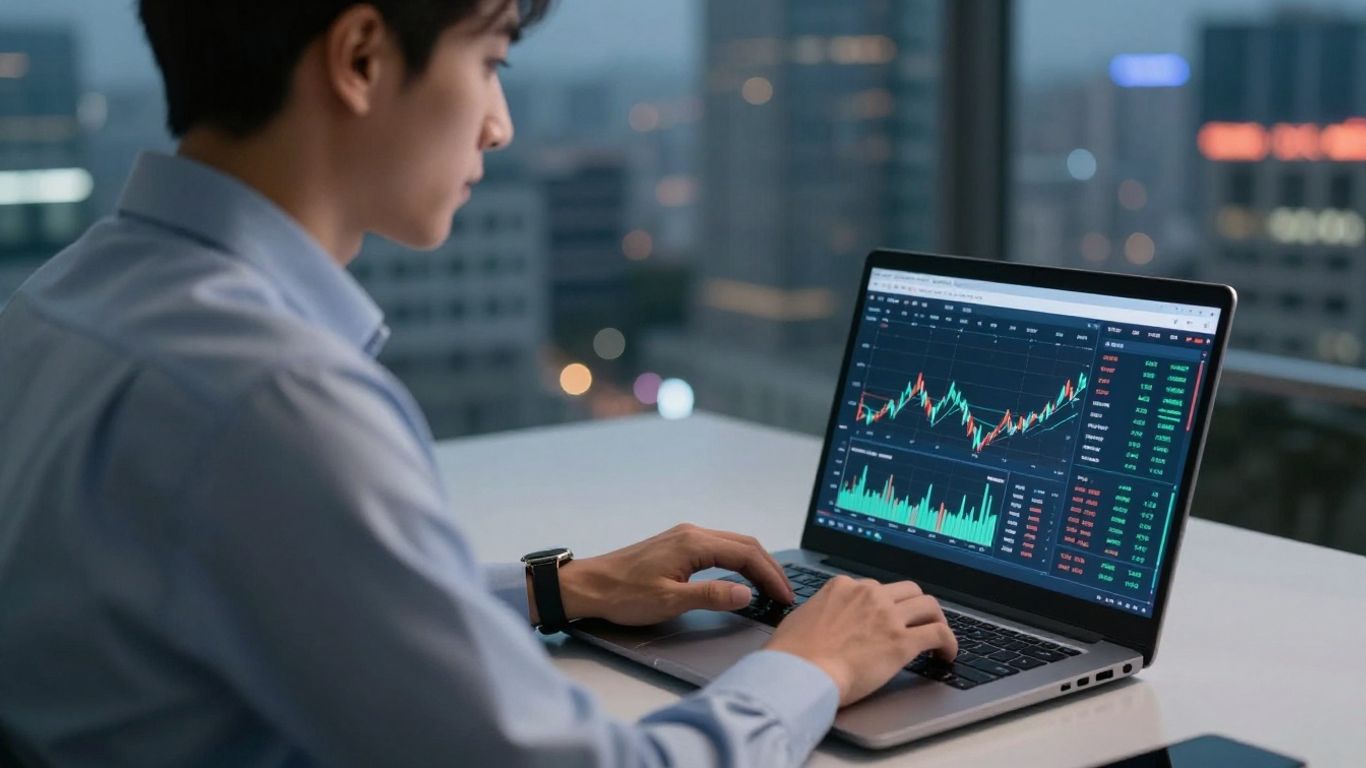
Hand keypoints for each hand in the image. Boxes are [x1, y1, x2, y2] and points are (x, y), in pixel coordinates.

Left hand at [547, 523, 794, 625]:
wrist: (590, 586)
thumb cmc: (623, 594)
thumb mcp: (669, 601)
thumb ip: (710, 596)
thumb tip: (746, 593)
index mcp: (693, 543)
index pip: (746, 555)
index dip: (770, 576)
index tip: (785, 597)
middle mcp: (692, 533)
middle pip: (745, 544)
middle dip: (769, 568)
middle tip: (785, 594)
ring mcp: (684, 537)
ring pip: (733, 544)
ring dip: (755, 564)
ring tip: (770, 588)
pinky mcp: (678, 545)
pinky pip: (720, 548)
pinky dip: (739, 561)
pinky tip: (742, 577)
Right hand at [764, 576, 956, 706]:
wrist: (799, 673)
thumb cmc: (792, 654)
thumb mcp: (800, 618)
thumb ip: (819, 612)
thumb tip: (822, 621)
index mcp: (843, 587)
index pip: (876, 587)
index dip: (886, 604)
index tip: (889, 618)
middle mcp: (868, 594)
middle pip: (908, 590)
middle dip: (916, 607)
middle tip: (918, 624)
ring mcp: (887, 616)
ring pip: (929, 606)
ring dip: (936, 621)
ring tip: (938, 638)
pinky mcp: (902, 641)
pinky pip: (939, 633)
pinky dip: (949, 643)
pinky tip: (946, 655)